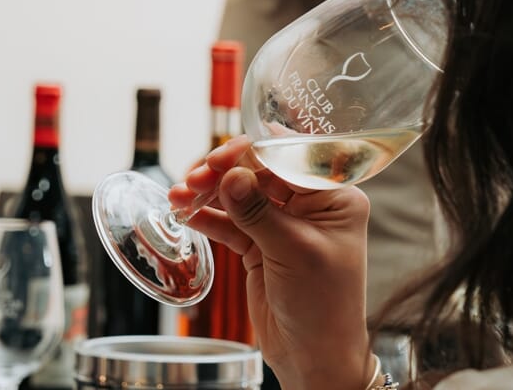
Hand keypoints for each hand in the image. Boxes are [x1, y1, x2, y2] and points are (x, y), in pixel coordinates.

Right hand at [169, 136, 374, 389]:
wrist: (314, 359)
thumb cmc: (323, 306)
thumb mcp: (293, 252)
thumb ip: (258, 212)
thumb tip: (229, 175)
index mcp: (333, 197)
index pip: (289, 158)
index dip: (251, 152)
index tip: (219, 158)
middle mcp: (309, 204)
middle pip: (259, 171)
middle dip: (223, 172)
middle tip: (193, 180)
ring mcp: (282, 222)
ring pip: (240, 194)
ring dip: (208, 193)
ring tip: (178, 197)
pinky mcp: (260, 244)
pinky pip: (230, 221)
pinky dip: (207, 216)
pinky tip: (184, 213)